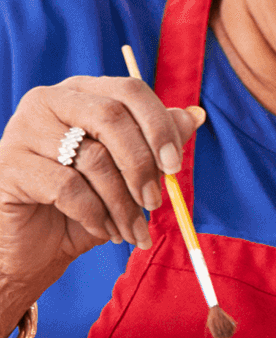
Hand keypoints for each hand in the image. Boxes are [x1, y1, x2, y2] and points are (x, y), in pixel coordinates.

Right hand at [0, 76, 204, 312]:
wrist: (32, 247)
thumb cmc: (82, 205)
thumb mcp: (126, 173)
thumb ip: (156, 142)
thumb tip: (195, 115)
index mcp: (82, 92)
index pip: (130, 91)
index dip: (159, 127)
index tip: (175, 166)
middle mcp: (48, 101)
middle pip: (112, 117)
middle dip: (142, 165)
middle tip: (155, 203)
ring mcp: (22, 130)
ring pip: (93, 158)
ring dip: (123, 203)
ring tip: (132, 229)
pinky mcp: (9, 166)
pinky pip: (67, 187)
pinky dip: (95, 214)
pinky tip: (102, 230)